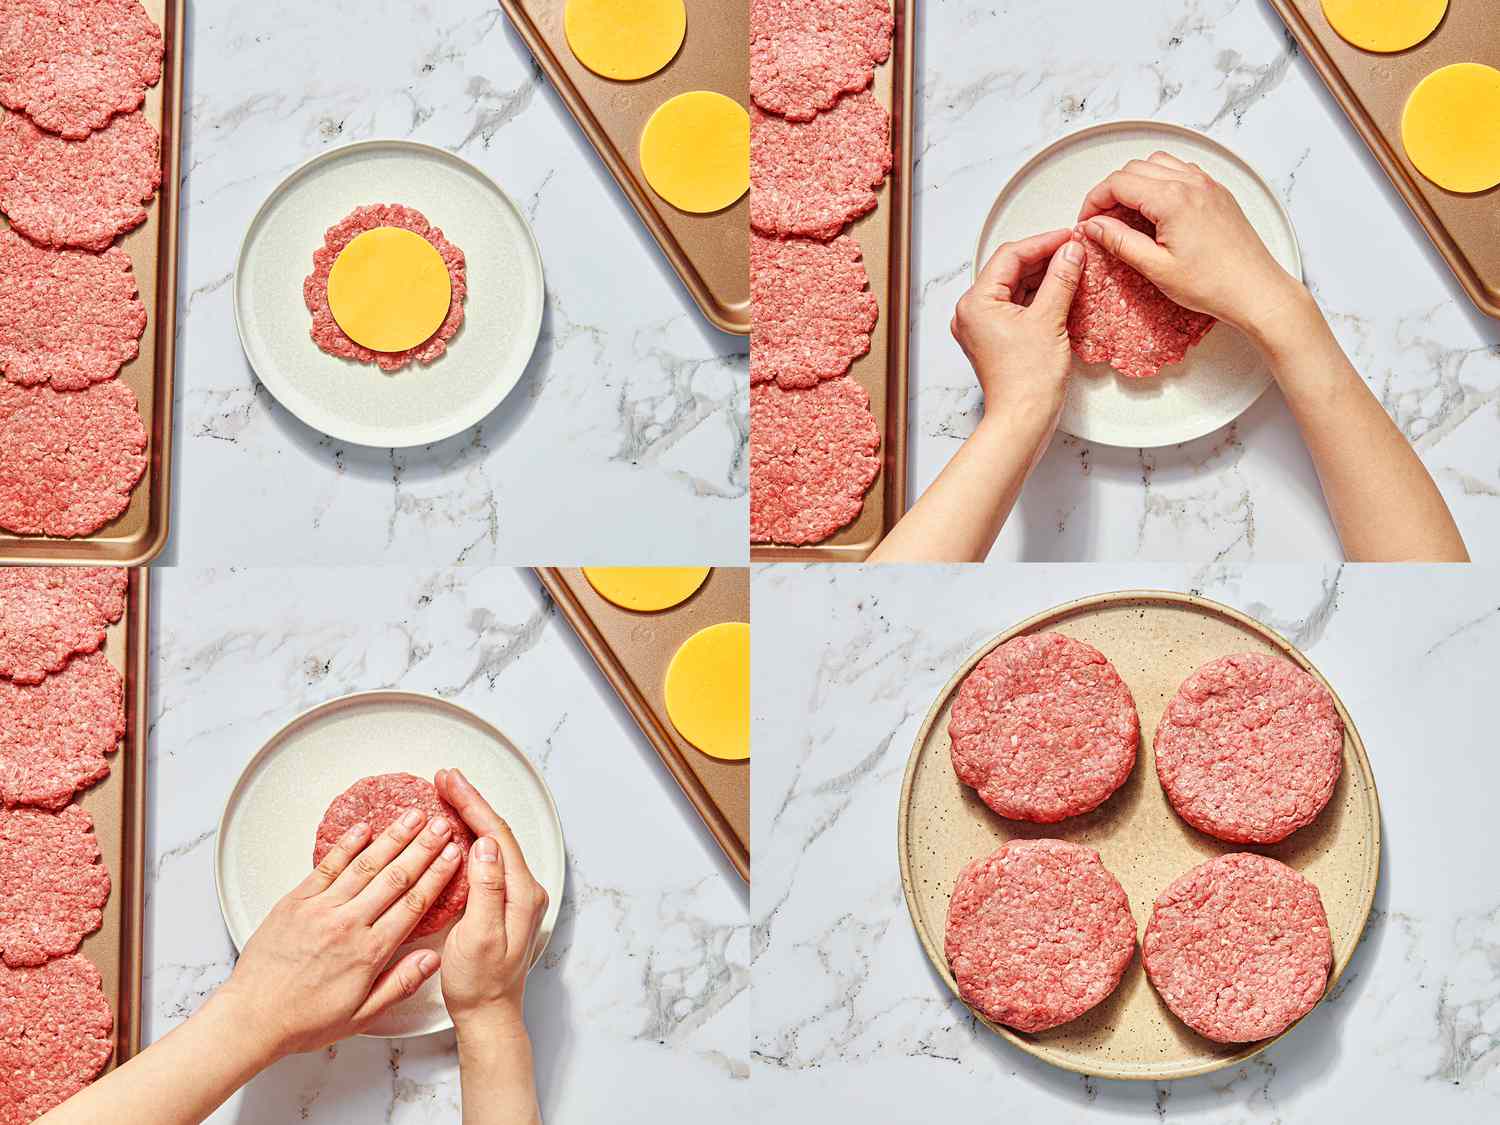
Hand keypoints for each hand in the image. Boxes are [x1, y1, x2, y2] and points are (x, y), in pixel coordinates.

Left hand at [215, 808, 462, 1059]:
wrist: (251, 1017)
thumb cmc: (304, 1020)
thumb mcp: (361, 1016)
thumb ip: (400, 985)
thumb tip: (432, 960)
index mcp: (369, 952)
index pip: (413, 904)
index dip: (437, 875)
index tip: (453, 856)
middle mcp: (348, 924)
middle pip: (396, 877)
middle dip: (424, 848)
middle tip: (443, 825)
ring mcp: (321, 909)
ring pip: (365, 865)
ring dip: (393, 838)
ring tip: (413, 817)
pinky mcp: (296, 901)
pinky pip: (326, 866)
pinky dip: (347, 845)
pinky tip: (364, 828)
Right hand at [436, 768, 549, 1039]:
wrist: (488, 1015)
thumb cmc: (480, 984)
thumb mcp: (478, 937)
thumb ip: (485, 890)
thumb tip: (486, 846)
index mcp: (521, 893)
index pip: (497, 835)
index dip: (472, 804)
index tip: (449, 781)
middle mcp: (525, 888)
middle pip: (498, 832)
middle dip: (471, 801)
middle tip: (444, 778)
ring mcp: (516, 894)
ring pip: (494, 842)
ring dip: (471, 815)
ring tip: (448, 794)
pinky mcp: (504, 901)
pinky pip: (489, 858)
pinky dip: (471, 836)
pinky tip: (455, 830)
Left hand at [952, 229, 1084, 459]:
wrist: (1022, 420)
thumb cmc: (1028, 381)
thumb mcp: (1049, 320)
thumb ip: (1061, 279)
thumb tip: (1071, 251)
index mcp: (976, 302)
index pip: (1010, 256)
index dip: (1043, 242)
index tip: (1070, 236)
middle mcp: (972, 312)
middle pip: (1010, 270)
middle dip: (1044, 258)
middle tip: (1076, 251)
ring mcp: (982, 327)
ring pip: (1015, 288)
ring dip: (1043, 277)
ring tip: (1074, 268)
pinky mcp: (995, 339)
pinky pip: (1016, 307)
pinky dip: (1038, 297)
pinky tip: (1062, 291)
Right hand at [1077, 151, 1306, 333]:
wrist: (1256, 290)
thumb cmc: (1213, 284)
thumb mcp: (1156, 268)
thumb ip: (1120, 242)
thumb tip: (1095, 227)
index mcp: (1172, 199)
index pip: (1118, 182)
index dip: (1094, 200)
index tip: (1087, 221)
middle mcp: (1191, 183)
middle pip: (1135, 168)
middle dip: (1111, 190)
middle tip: (1101, 220)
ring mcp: (1207, 185)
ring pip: (1158, 164)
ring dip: (1135, 181)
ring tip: (1126, 212)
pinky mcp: (1217, 193)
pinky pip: (1181, 171)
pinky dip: (1161, 181)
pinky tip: (1156, 208)